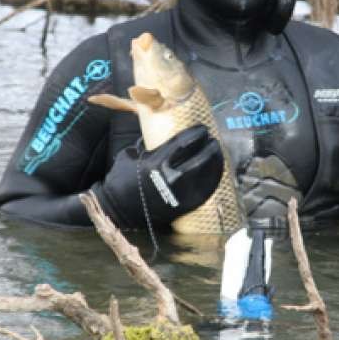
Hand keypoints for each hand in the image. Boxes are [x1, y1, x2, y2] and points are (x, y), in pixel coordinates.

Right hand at [94, 124, 223, 228]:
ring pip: (206, 174)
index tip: (203, 128)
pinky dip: (214, 178)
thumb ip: (147, 144)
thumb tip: (160, 131)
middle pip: (199, 157)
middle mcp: (171, 178)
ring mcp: (180, 194)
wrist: (120, 211)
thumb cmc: (122, 180)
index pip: (183, 143)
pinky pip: (206, 191)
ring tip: (218, 151)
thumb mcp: (130, 155)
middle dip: (209, 146)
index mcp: (156, 163)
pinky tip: (217, 169)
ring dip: (216, 160)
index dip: (196, 134)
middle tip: (213, 139)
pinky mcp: (185, 206)